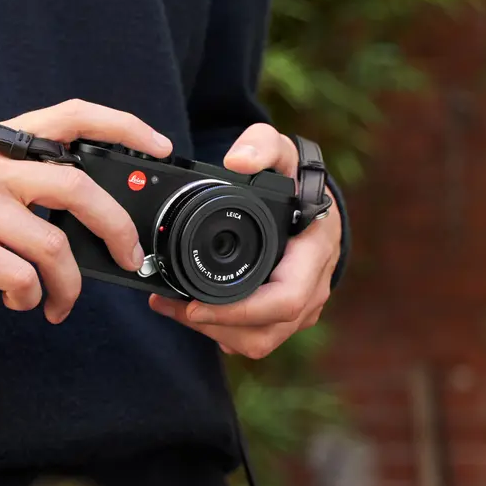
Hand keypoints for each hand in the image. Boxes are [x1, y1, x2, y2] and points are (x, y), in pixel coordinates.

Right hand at [0, 100, 172, 327]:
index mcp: (1, 143)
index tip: (160, 146)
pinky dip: (33, 298)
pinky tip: (23, 301)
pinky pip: (21, 277)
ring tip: (61, 301)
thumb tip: (110, 217)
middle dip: (116, 229)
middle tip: (129, 258)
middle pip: (77, 187)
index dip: (122, 125)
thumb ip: (40, 188)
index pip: (71, 116)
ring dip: (68, 286)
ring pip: (52, 245)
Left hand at [149, 124, 340, 358]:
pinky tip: (193, 310)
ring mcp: (303, 307)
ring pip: (258, 340)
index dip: (240, 311)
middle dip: (214, 325)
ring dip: (213, 331)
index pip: (285, 300)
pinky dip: (222, 329)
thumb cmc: (298, 181)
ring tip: (172, 307)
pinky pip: (254, 336)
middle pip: (266, 331)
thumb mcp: (282, 152)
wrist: (312, 203)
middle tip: (171, 306)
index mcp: (314, 253)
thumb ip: (262, 145)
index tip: (194, 306)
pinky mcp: (286, 315)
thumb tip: (237, 161)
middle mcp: (314, 287)